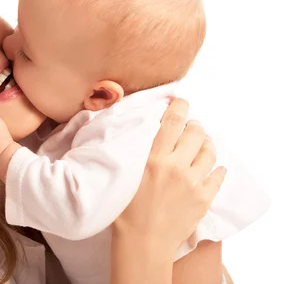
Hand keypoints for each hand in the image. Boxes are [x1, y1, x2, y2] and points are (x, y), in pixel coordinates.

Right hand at [114, 98, 225, 252]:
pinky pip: (218, 176)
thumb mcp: (127, 174)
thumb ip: (140, 153)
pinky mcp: (204, 199)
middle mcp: (176, 167)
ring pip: (210, 152)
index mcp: (154, 158)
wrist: (143, 242)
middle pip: (196, 133)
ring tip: (202, 146)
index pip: (172, 122)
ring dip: (206, 144)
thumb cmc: (126, 211)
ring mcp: (193, 183)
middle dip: (194, 126)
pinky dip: (217, 169)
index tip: (182, 101)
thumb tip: (150, 133)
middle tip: (190, 128)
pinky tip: (213, 168)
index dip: (179, 107)